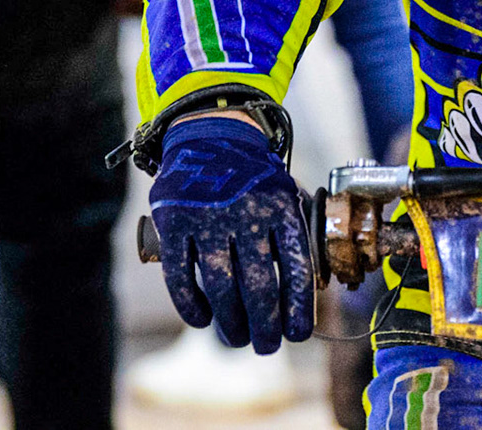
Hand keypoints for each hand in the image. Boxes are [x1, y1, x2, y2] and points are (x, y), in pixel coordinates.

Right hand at [148, 116, 313, 352]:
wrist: (211, 135)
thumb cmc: (255, 178)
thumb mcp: (286, 195)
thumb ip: (294, 237)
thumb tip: (308, 294)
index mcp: (281, 208)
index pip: (296, 270)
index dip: (299, 310)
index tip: (299, 335)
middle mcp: (246, 213)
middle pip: (258, 288)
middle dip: (265, 327)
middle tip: (267, 346)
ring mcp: (208, 218)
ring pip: (221, 288)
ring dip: (230, 324)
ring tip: (237, 339)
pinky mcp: (173, 222)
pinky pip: (181, 277)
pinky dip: (191, 305)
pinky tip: (202, 319)